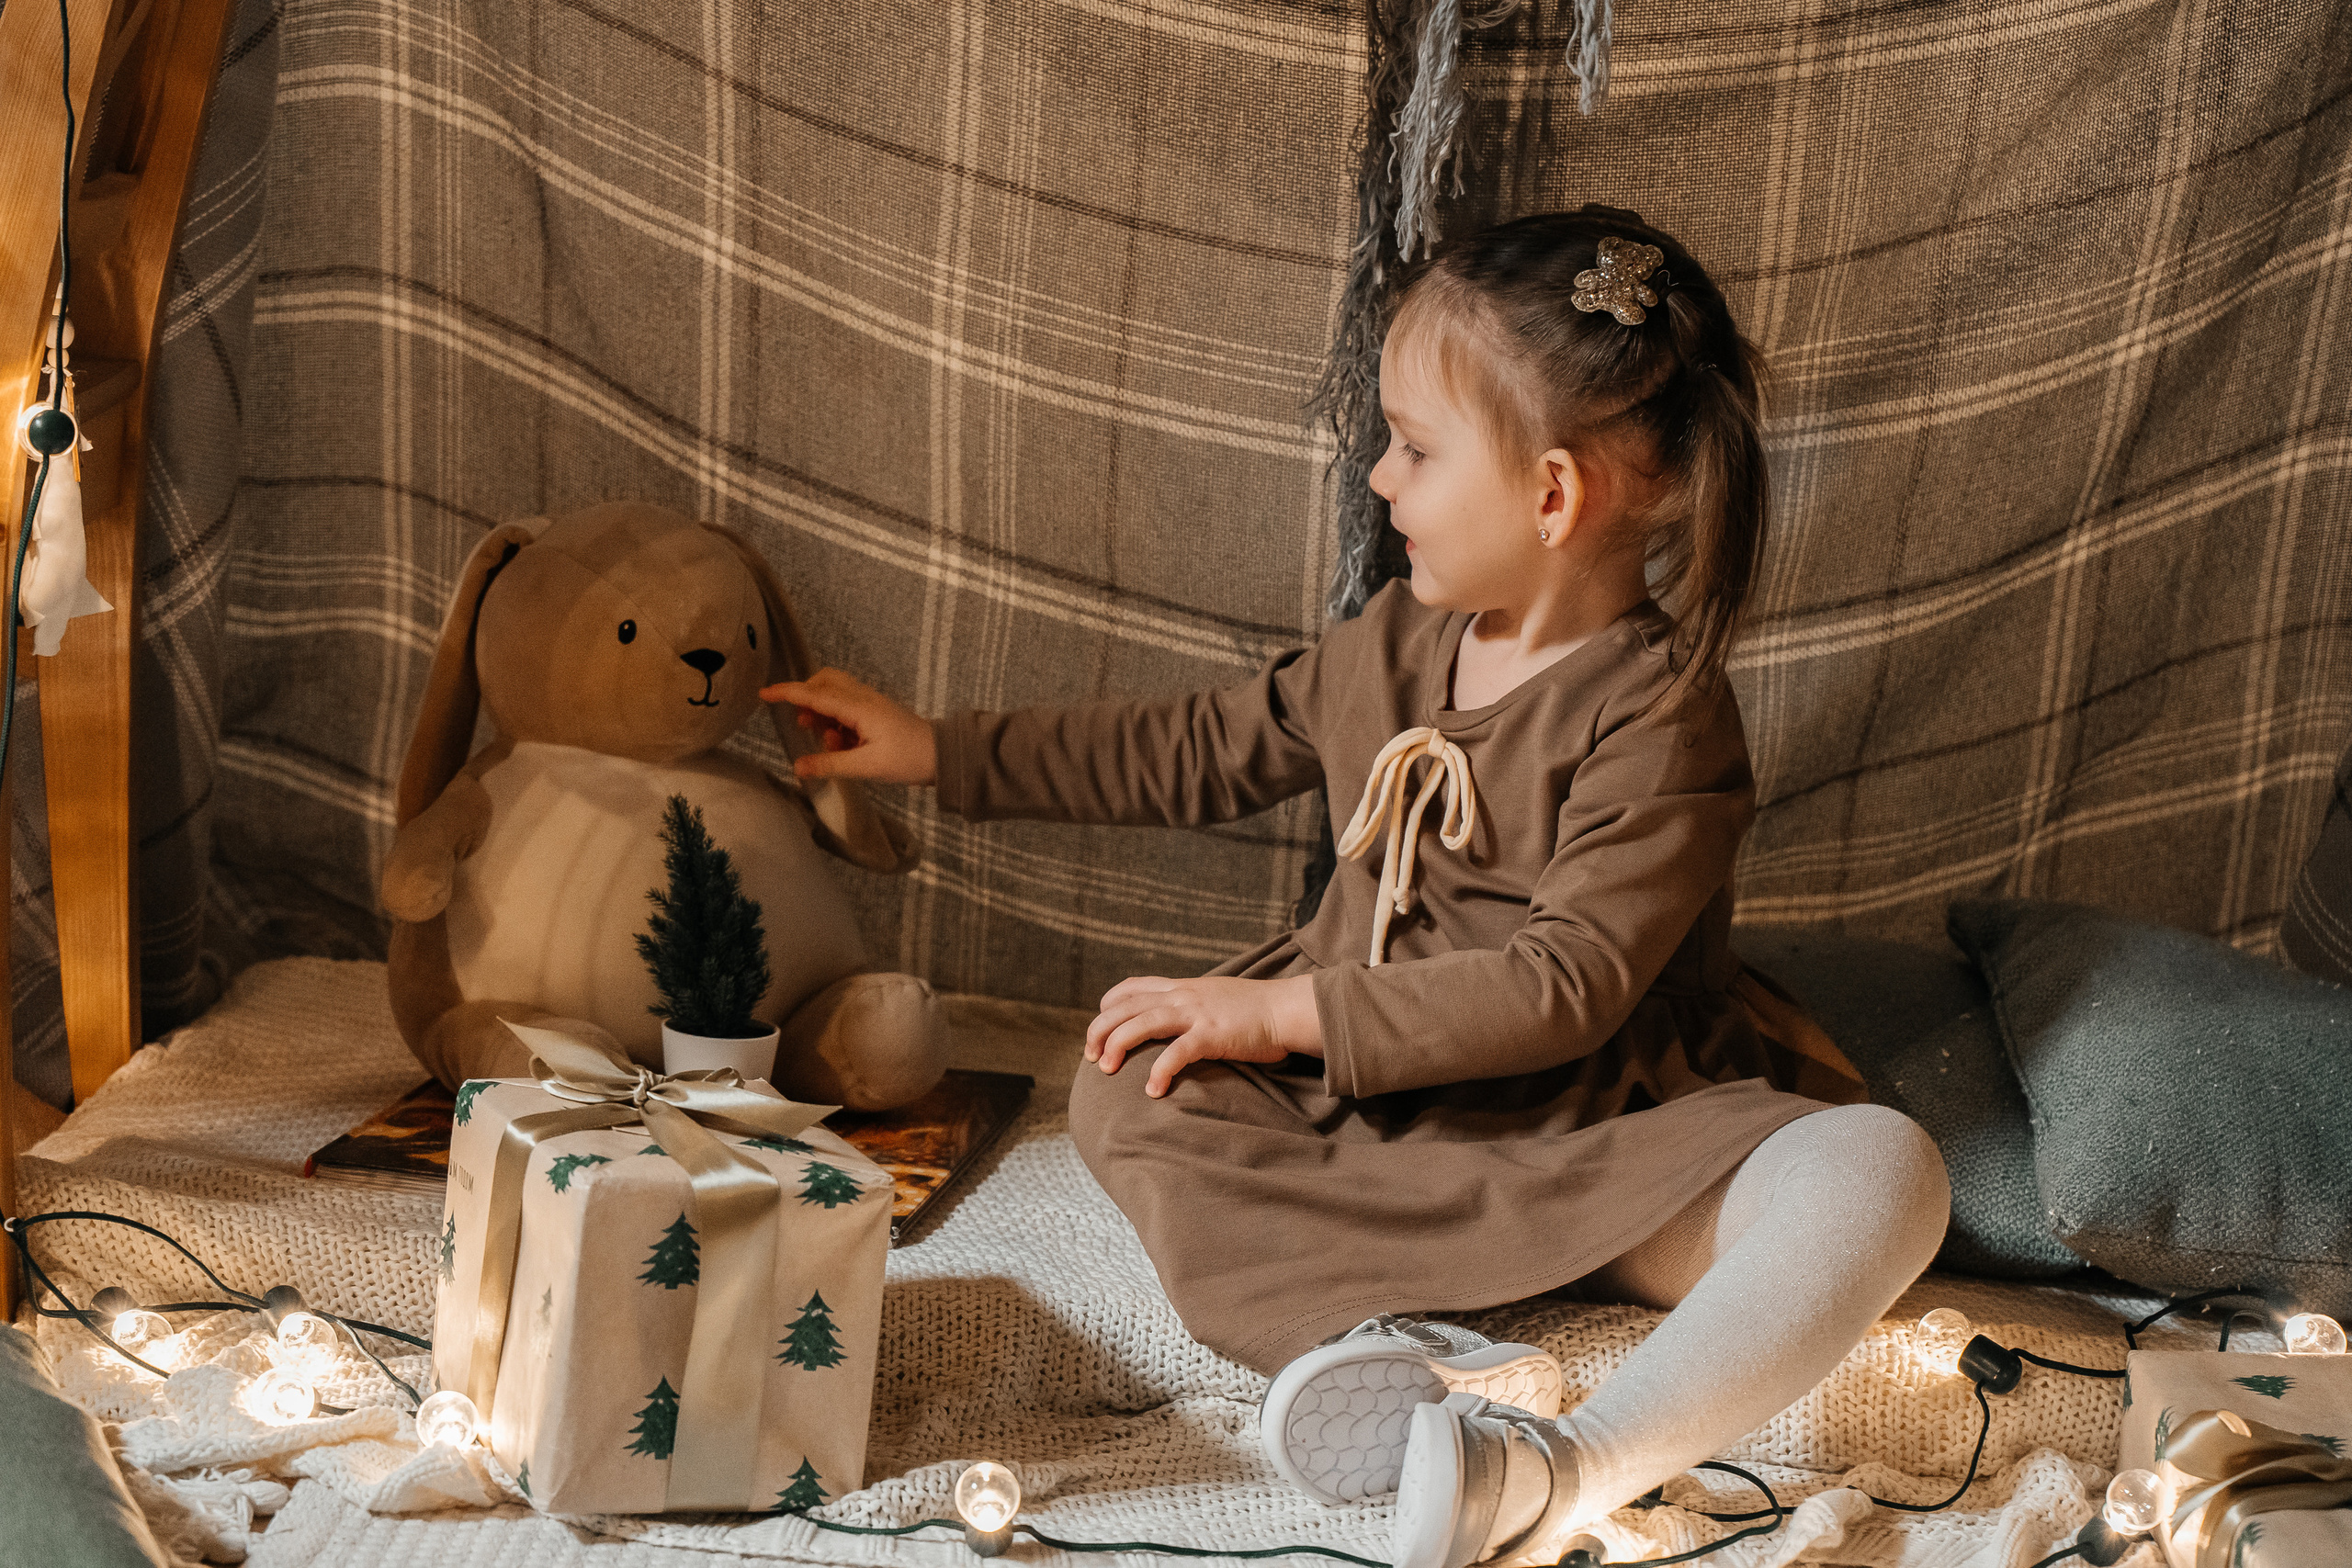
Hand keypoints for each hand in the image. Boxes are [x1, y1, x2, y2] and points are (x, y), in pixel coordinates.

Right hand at [761, 668, 938, 785]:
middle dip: (807, 699)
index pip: (815, 694)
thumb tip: (797, 767)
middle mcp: (862, 698)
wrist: (942, 756)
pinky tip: (843, 744)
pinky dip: (836, 722)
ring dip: (823, 714)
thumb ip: (830, 764)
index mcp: (859, 707)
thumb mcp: (867, 766)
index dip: (787, 693)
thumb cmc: (909, 759)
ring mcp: (869, 703)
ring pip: (834, 694)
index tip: (763, 693)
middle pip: (824, 682)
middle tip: (806, 725)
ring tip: (830, 742)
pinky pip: (845, 707)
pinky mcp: (874, 712)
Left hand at [1086, 975, 1322, 1097]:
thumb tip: (1174, 1023)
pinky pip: (1176, 1052)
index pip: (1130, 988)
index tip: (1098, 1028)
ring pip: (1141, 1023)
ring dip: (1117, 1045)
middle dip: (1100, 1030)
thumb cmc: (1255, 1010)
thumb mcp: (1215, 998)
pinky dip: (1159, 1071)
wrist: (1287, 1009)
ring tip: (1105, 1069)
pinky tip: (1152, 1091)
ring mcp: (1196, 1013)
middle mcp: (1182, 995)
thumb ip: (1191, 1006)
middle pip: (1125, 1007)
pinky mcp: (1212, 1034)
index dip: (1107, 1007)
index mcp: (1182, 987)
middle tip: (1090, 1057)